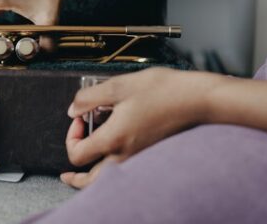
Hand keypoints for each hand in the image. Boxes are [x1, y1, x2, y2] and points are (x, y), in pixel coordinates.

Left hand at [61, 68, 227, 188]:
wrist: (198, 99)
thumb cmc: (163, 90)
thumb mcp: (118, 86)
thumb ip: (89, 98)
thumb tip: (73, 109)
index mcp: (113, 140)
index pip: (77, 155)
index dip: (70, 136)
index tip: (80, 118)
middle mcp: (125, 155)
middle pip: (90, 181)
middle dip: (74, 176)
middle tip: (68, 171)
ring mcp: (139, 158)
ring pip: (108, 180)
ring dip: (91, 178)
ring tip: (83, 176)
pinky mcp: (150, 154)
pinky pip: (124, 171)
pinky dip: (111, 169)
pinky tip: (112, 152)